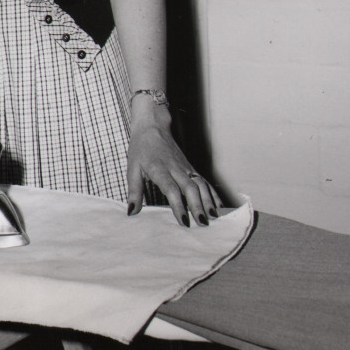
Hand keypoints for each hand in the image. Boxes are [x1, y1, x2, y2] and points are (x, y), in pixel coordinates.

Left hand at [127, 100, 221, 226]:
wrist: (153, 126)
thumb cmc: (141, 148)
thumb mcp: (132, 168)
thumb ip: (133, 191)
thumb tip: (131, 212)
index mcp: (159, 168)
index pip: (171, 189)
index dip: (178, 205)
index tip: (184, 221)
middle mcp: (175, 167)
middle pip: (190, 187)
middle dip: (198, 206)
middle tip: (203, 224)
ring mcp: (185, 166)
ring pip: (200, 184)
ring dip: (208, 200)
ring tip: (214, 217)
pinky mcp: (190, 166)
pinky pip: (204, 180)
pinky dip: (212, 193)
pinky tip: (217, 206)